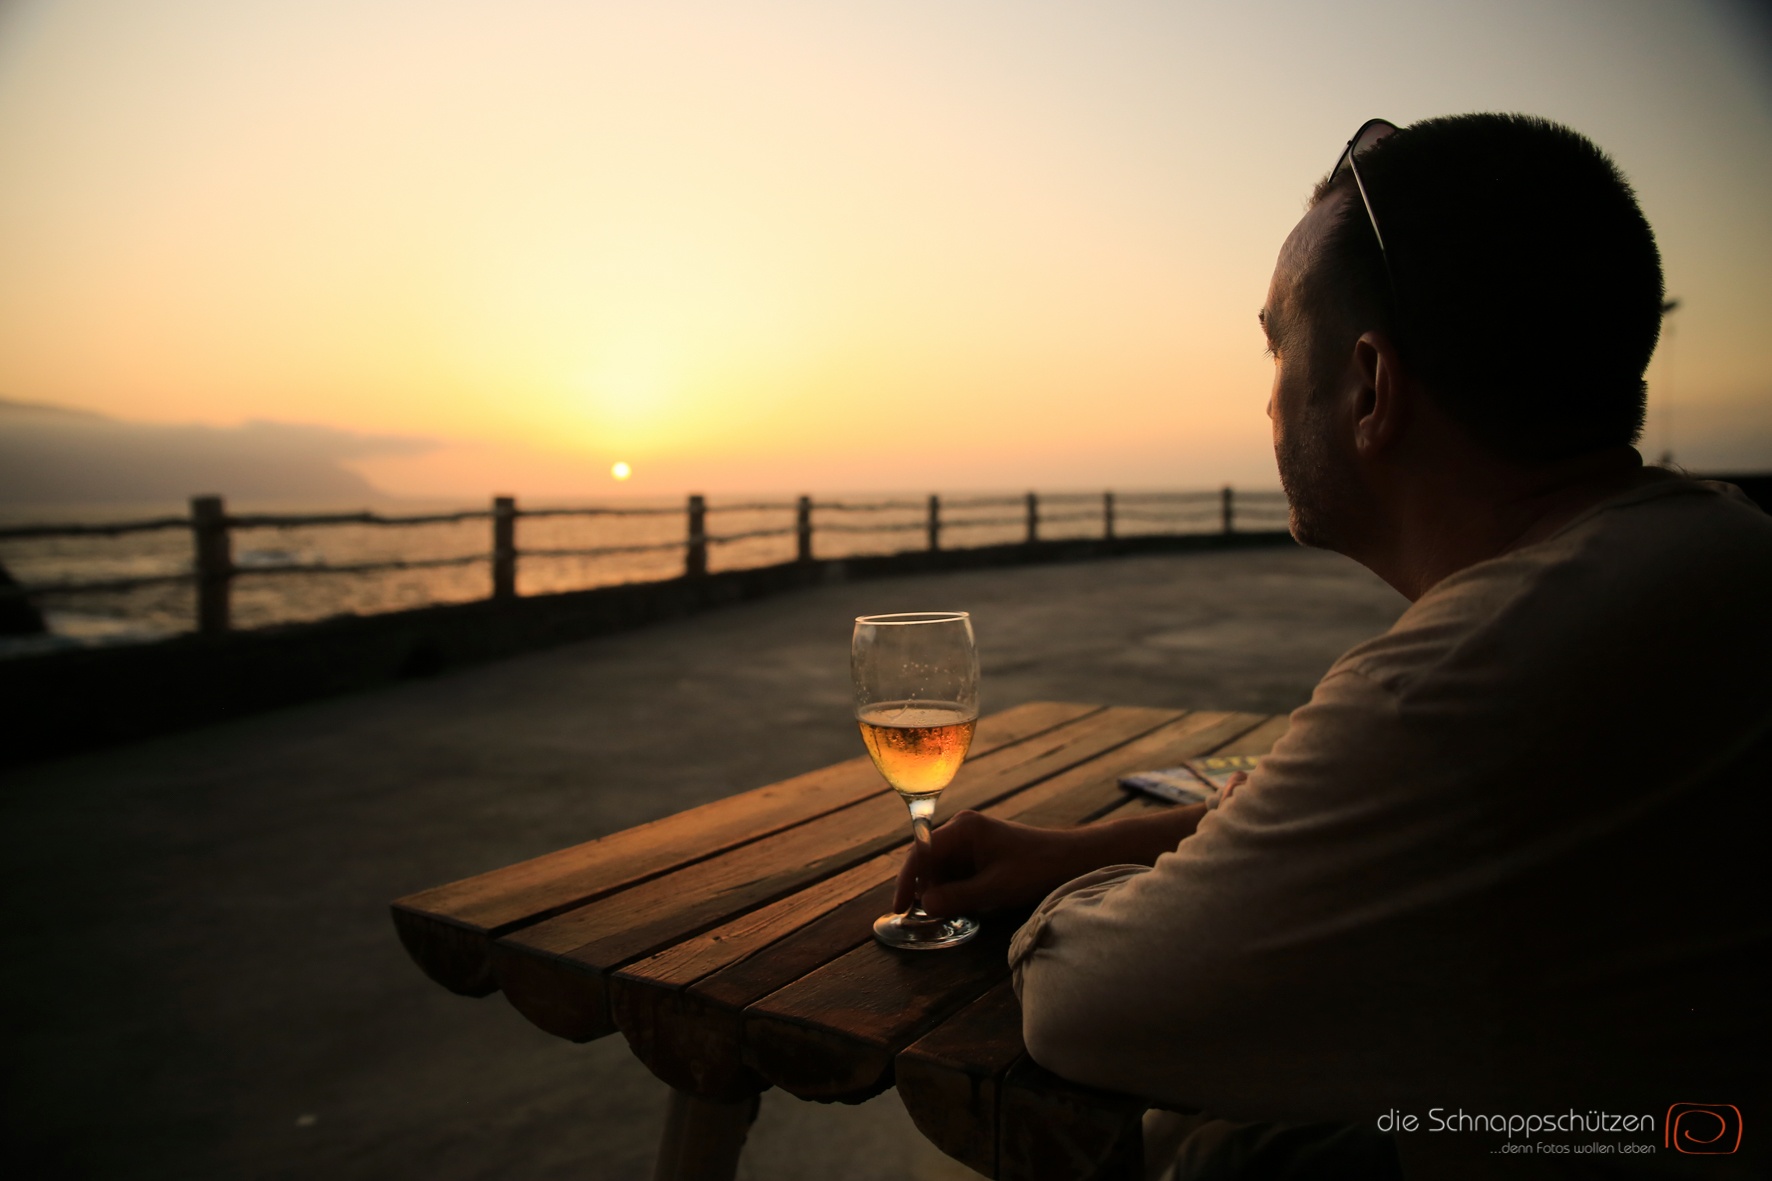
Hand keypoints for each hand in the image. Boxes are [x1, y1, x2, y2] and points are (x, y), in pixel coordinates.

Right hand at [894, 810, 1085, 917]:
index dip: (906, 881)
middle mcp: (962, 830)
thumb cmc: (1036, 868)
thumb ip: (957, 897)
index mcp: (962, 829)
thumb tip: (924, 906)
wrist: (1071, 860)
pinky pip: (957, 872)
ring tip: (948, 914)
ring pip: (942, 870)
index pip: (921, 853)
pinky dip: (955, 890)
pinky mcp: (981, 853)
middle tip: (928, 918)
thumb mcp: (995, 888)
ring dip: (942, 892)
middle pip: (929, 862)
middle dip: (926, 889)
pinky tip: (964, 906)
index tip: (900, 908)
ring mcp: (971, 841)